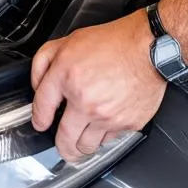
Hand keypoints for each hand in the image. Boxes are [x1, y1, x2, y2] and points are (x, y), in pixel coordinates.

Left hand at [30, 11, 165, 162]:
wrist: (149, 47)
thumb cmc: (114, 43)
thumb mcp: (70, 40)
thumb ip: (44, 61)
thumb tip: (37, 85)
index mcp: (67, 78)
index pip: (41, 110)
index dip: (39, 120)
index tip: (41, 123)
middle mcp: (85, 101)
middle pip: (64, 141)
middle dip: (62, 147)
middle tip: (64, 146)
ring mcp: (107, 116)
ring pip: (87, 147)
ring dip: (83, 145)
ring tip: (85, 137)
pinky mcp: (127, 123)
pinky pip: (109, 140)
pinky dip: (106, 135)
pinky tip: (107, 123)